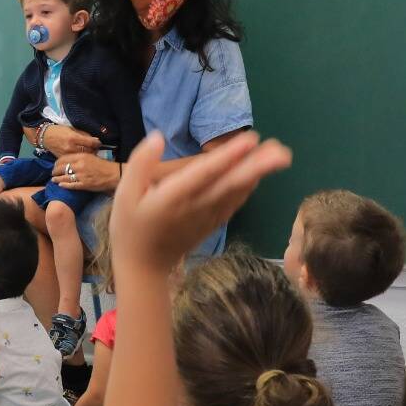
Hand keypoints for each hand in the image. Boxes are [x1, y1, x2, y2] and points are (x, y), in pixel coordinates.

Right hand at [40, 124, 101, 156]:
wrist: (45, 137)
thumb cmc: (59, 130)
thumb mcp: (72, 129)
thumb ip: (83, 135)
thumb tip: (94, 140)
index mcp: (73, 138)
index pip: (90, 142)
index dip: (97, 143)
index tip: (98, 143)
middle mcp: (71, 147)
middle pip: (88, 151)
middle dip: (94, 150)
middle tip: (96, 148)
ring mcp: (67, 155)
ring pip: (82, 157)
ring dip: (88, 155)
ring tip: (90, 153)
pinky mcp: (64, 159)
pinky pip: (75, 160)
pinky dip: (80, 159)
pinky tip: (82, 157)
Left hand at [56, 154, 121, 194]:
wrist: (113, 174)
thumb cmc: (102, 165)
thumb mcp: (91, 156)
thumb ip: (80, 157)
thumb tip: (70, 159)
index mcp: (81, 157)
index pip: (64, 158)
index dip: (57, 162)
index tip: (55, 165)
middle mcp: (79, 165)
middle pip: (62, 168)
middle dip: (55, 171)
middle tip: (53, 173)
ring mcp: (81, 176)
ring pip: (64, 177)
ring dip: (57, 179)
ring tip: (53, 180)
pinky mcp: (84, 185)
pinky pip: (71, 185)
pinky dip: (64, 185)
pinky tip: (60, 185)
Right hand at [110, 131, 291, 276]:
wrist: (143, 268)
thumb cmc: (130, 227)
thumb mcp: (124, 194)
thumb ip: (140, 164)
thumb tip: (158, 137)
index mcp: (172, 198)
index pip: (204, 174)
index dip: (228, 157)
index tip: (250, 140)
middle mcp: (195, 207)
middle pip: (230, 184)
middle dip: (257, 166)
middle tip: (281, 150)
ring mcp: (207, 217)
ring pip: (236, 193)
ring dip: (259, 174)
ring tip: (280, 155)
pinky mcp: (213, 224)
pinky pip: (233, 204)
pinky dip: (248, 189)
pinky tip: (259, 176)